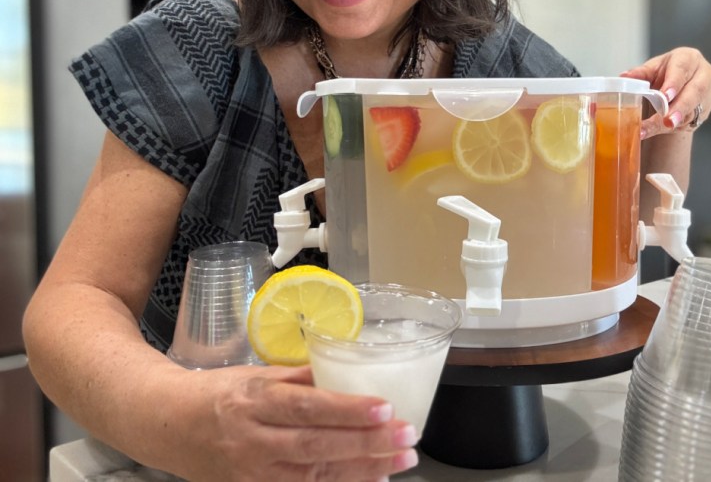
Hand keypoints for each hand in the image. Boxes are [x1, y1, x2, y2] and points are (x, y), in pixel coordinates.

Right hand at [175, 364, 418, 481]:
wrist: (169, 426)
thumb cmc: (220, 393)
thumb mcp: (257, 374)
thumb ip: (302, 377)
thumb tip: (349, 371)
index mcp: (254, 400)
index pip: (307, 407)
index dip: (348, 410)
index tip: (385, 407)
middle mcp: (253, 441)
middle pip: (317, 446)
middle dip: (367, 443)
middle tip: (408, 436)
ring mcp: (252, 474)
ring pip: (315, 476)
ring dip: (363, 470)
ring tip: (401, 460)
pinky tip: (372, 481)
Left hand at [621, 47, 710, 139]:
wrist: (678, 86)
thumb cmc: (665, 73)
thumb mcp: (653, 70)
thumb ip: (641, 73)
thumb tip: (624, 77)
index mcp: (688, 58)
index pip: (682, 69)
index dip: (674, 83)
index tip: (665, 96)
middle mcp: (703, 74)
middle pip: (695, 91)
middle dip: (680, 107)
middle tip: (668, 120)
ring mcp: (707, 93)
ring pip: (695, 108)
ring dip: (679, 119)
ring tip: (666, 127)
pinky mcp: (705, 110)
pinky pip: (693, 120)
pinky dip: (677, 126)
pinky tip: (666, 129)